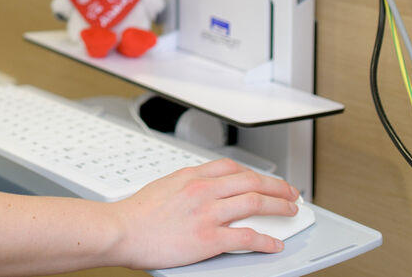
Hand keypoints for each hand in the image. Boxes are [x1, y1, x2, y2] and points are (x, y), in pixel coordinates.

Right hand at [109, 157, 300, 267]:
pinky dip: (265, 240)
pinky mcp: (208, 238)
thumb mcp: (164, 186)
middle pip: (251, 181)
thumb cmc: (135, 213)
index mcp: (191, 176)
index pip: (233, 167)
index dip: (255, 173)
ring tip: (291, 211)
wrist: (121, 231)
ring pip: (254, 203)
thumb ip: (187, 185)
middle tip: (290, 192)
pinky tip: (273, 244)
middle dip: (276, 186)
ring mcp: (207, 213)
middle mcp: (203, 190)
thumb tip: (202, 188)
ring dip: (278, 207)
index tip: (264, 179)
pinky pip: (246, 237)